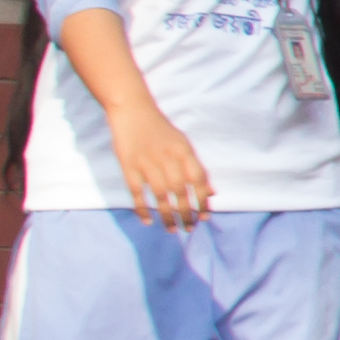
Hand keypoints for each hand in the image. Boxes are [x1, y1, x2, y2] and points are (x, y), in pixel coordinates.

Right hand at [109, 102, 211, 228]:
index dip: (202, 200)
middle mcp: (167, 157)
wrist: (133, 111)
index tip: (203, 217)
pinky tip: (148, 220)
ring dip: (167, 215)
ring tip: (172, 229)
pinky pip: (136, 192)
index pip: (197, 179)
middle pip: (179, 191)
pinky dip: (142, 208)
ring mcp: (146, 162)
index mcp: (183, 151)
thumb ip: (196, 168)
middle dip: (185, 213)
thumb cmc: (161, 131)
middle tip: (188, 228)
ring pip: (159, 195)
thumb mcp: (183, 145)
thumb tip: (211, 193)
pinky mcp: (128, 166)